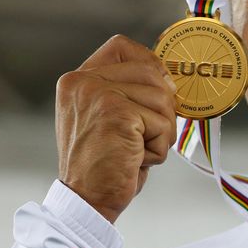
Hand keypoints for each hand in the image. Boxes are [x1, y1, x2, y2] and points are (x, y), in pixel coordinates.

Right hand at [56, 35, 177, 223]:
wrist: (87, 201)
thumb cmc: (103, 164)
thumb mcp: (108, 118)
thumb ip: (129, 92)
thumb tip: (171, 81)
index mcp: (76, 80)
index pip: (122, 46)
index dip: (149, 63)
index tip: (158, 89)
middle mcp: (83, 82)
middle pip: (152, 72)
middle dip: (161, 108)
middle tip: (142, 137)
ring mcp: (99, 95)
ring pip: (163, 99)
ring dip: (160, 133)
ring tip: (134, 152)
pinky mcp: (118, 113)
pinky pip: (163, 123)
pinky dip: (158, 149)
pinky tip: (134, 160)